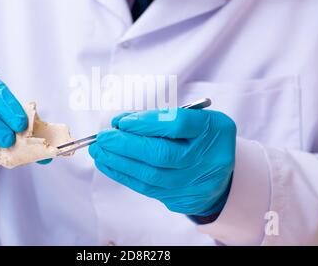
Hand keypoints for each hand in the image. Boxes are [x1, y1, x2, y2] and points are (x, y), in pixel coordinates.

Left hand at [89, 108, 235, 215]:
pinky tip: (108, 164)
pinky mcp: (181, 199)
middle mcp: (208, 158)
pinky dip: (123, 175)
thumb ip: (160, 117)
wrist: (219, 173)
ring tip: (99, 150)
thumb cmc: (200, 138)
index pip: (177, 124)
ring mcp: (195, 183)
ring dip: (118, 162)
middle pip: (161, 153)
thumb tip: (120, 123)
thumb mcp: (193, 118)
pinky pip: (147, 188)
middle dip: (125, 145)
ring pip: (150, 174)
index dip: (147, 123)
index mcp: (213, 129)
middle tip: (103, 137)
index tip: (123, 121)